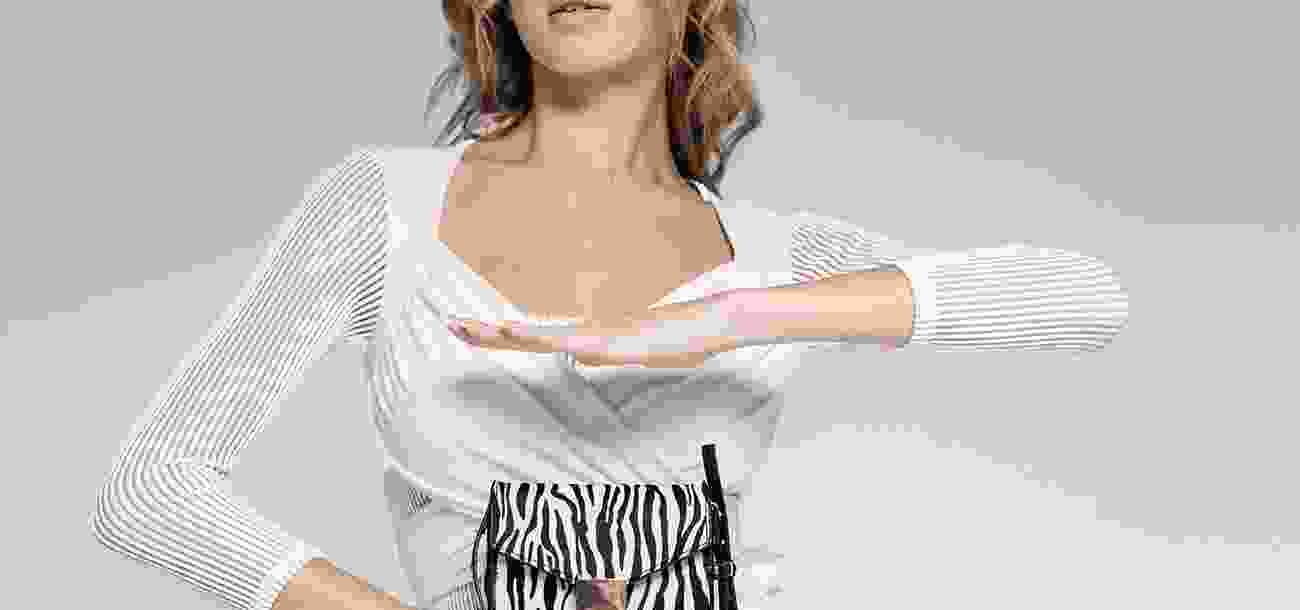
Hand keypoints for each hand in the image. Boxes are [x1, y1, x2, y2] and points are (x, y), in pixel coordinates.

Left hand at [445, 290, 757, 367]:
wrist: (712, 322)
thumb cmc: (677, 337)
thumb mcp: (631, 353)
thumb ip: (601, 351)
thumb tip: (573, 355)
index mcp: (587, 336)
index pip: (532, 337)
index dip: (497, 334)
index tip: (465, 329)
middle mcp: (588, 331)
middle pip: (529, 333)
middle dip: (488, 331)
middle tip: (450, 324)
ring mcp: (603, 334)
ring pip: (547, 335)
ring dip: (511, 333)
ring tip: (478, 328)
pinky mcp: (620, 339)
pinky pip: (580, 341)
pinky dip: (552, 338)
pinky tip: (534, 336)